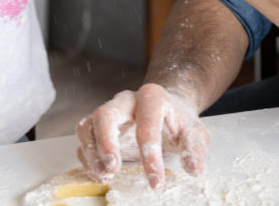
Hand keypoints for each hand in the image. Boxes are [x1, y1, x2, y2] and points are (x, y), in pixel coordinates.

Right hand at [76, 84, 209, 188]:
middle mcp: (125, 101)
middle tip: (114, 168)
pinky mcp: (98, 126)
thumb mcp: (194, 132)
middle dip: (106, 142)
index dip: (150, 155)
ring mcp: (110, 112)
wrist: (168, 110)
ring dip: (92, 153)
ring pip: (87, 125)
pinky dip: (87, 158)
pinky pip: (84, 139)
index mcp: (152, 97)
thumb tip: (194, 169)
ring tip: (105, 176)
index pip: (147, 123)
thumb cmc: (179, 121)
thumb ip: (194, 149)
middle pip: (105, 114)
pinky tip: (101, 174)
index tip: (156, 181)